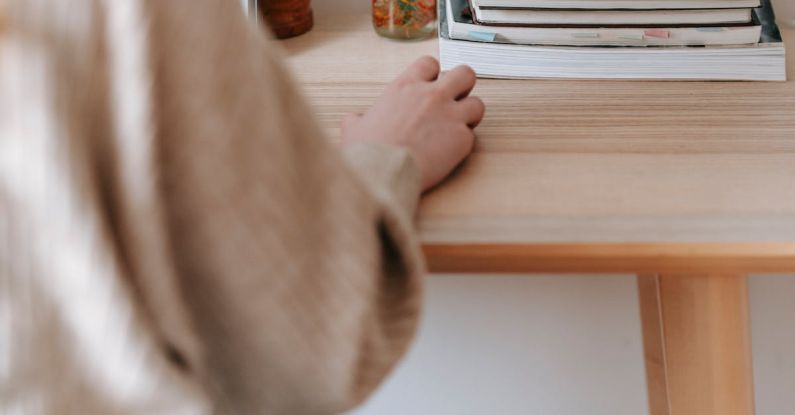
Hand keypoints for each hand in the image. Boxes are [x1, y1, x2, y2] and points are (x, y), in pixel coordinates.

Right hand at [340, 56, 484, 190]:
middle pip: (465, 74)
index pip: (430, 63)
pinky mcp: (462, 139)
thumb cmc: (367, 152)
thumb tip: (355, 120)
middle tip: (454, 103)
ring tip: (456, 129)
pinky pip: (471, 136)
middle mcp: (432, 95)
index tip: (430, 87)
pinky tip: (449, 153)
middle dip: (462, 87)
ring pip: (478, 104)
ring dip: (469, 115)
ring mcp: (450, 116)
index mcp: (405, 87)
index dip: (433, 75)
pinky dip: (463, 144)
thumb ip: (359, 118)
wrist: (382, 173)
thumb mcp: (354, 127)